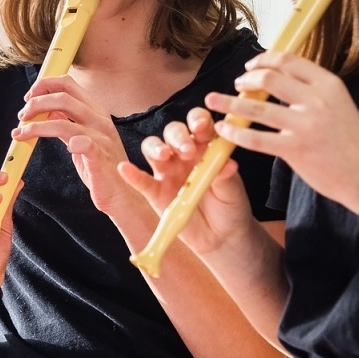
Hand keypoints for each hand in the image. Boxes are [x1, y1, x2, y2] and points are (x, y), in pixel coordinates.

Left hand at [14, 74, 137, 212]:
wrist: (123, 194)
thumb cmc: (102, 167)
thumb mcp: (84, 137)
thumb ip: (69, 121)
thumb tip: (49, 109)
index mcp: (95, 111)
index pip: (68, 84)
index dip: (45, 85)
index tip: (29, 96)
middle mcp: (99, 120)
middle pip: (63, 98)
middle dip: (35, 103)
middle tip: (22, 115)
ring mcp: (101, 138)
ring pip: (63, 122)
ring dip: (35, 127)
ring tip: (21, 133)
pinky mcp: (100, 157)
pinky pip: (84, 143)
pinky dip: (71, 142)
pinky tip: (64, 147)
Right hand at [119, 106, 256, 257]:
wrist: (223, 237)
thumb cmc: (231, 207)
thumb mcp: (233, 191)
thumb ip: (226, 176)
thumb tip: (228, 164)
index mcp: (206, 147)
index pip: (199, 124)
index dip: (198, 120)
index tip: (202, 126)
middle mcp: (184, 155)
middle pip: (173, 133)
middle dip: (178, 137)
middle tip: (187, 150)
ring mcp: (168, 172)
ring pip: (154, 149)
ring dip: (156, 147)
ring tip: (164, 155)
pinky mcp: (156, 193)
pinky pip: (142, 181)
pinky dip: (132, 174)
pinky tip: (125, 169)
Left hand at [207, 51, 358, 209]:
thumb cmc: (353, 142)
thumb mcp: (339, 104)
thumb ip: (312, 91)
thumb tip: (280, 78)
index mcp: (328, 84)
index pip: (289, 61)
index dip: (264, 60)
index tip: (251, 66)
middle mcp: (316, 100)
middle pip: (269, 78)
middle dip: (246, 79)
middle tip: (237, 85)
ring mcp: (304, 125)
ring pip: (256, 107)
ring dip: (230, 103)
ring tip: (213, 101)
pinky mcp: (294, 149)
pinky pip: (256, 138)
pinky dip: (235, 132)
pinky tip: (224, 129)